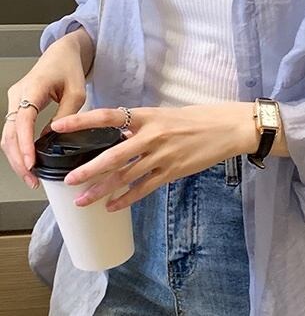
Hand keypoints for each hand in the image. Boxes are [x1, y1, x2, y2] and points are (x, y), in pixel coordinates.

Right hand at [1, 27, 93, 188]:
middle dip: (18, 159)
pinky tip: (29, 161)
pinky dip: (18, 148)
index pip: (23, 121)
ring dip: (16, 157)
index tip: (30, 163)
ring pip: (7, 135)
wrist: (62, 54)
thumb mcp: (77, 92)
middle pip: (9, 133)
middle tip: (32, 179)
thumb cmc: (69, 68)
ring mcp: (15, 101)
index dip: (24, 144)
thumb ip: (67, 115)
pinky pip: (13, 131)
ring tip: (31, 176)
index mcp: (32, 88)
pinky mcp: (18, 107)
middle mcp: (18, 95)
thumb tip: (55, 138)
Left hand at [49, 102, 260, 211]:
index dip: (83, 121)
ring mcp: (163, 155)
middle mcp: (153, 135)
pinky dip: (127, 198)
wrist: (228, 128)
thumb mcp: (167, 114)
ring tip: (83, 201)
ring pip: (127, 176)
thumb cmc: (198, 118)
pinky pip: (145, 188)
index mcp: (149, 115)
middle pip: (114, 155)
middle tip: (68, 181)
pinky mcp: (173, 171)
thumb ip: (142, 125)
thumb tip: (118, 135)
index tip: (60, 126)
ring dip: (103, 190)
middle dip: (89, 169)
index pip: (110, 116)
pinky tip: (112, 207)